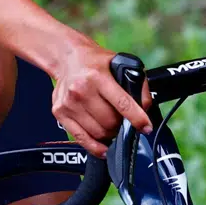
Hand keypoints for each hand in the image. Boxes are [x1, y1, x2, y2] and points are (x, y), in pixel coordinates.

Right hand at [50, 41, 152, 156]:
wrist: (66, 58)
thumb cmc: (94, 62)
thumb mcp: (119, 63)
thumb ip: (137, 83)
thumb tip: (145, 107)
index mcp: (97, 76)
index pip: (122, 103)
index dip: (137, 119)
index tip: (145, 127)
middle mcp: (80, 90)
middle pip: (110, 122)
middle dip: (121, 125)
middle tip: (123, 120)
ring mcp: (69, 103)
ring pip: (98, 133)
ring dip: (110, 134)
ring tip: (111, 125)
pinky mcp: (60, 113)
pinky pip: (81, 139)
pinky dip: (95, 146)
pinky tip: (103, 147)